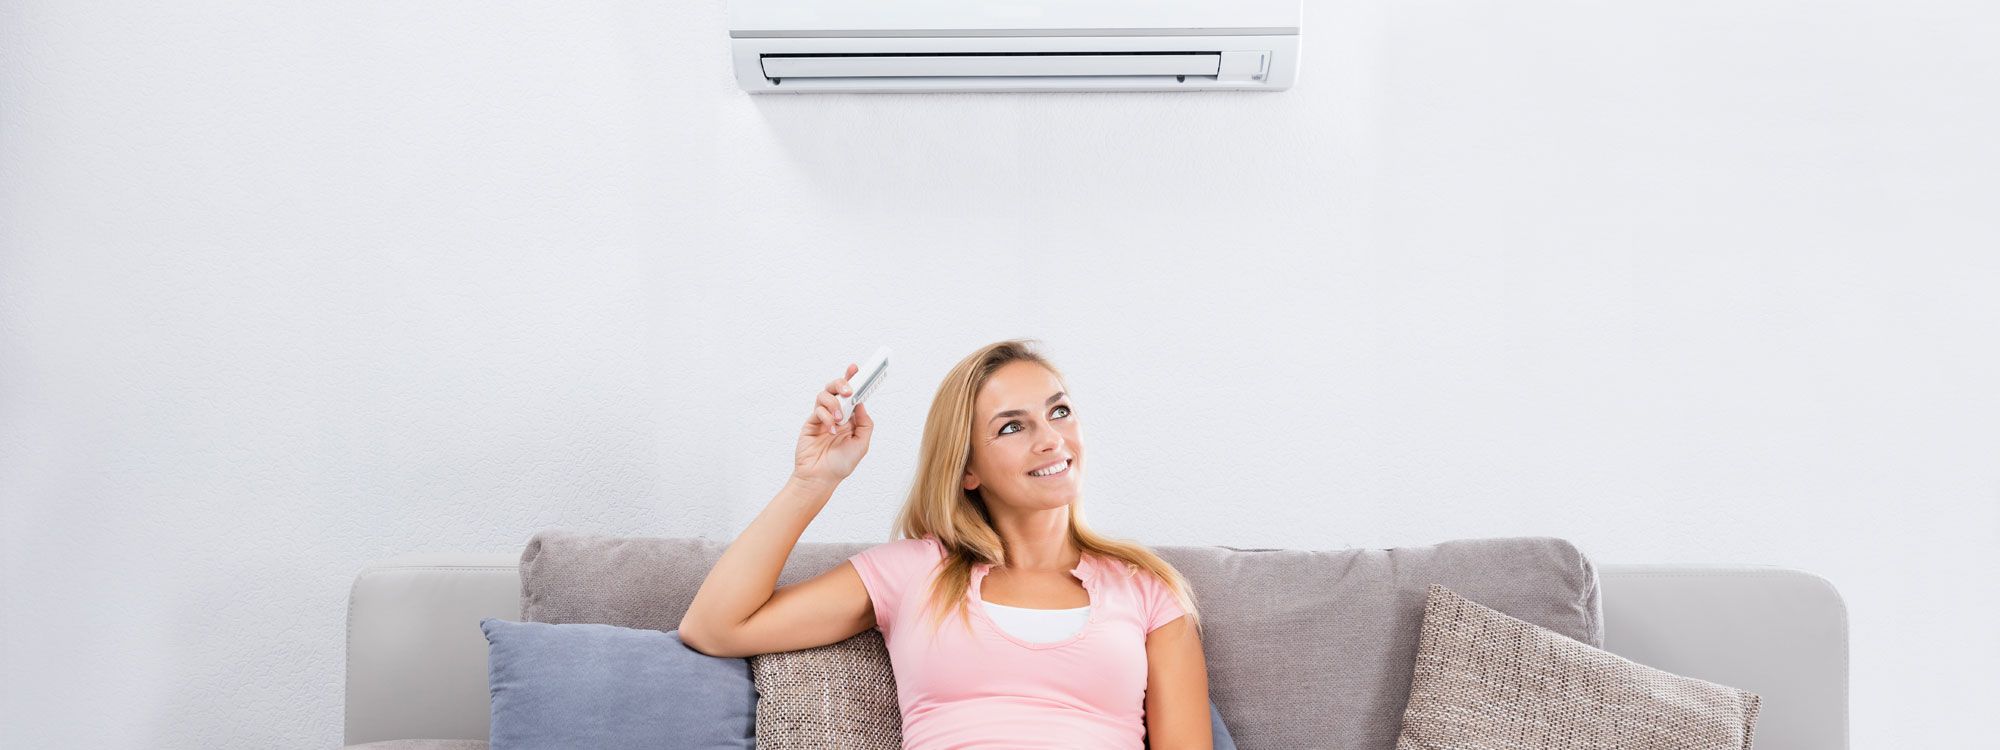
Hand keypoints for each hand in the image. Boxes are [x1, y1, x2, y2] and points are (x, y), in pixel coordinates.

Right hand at [792, 363, 873, 485]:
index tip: (856, 367)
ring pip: (824, 395)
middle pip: (836, 388)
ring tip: (839, 419)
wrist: (820, 478)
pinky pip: (817, 410)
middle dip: (842, 383)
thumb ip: (864, 423)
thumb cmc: (840, 464)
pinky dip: (826, 417)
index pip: (852, 394)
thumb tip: (861, 404)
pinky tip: (831, 430)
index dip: (854, 379)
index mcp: (851, 418)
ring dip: (834, 404)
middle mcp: (836, 414)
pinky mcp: (811, 422)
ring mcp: (822, 417)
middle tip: (848, 391)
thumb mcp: (862, 444)